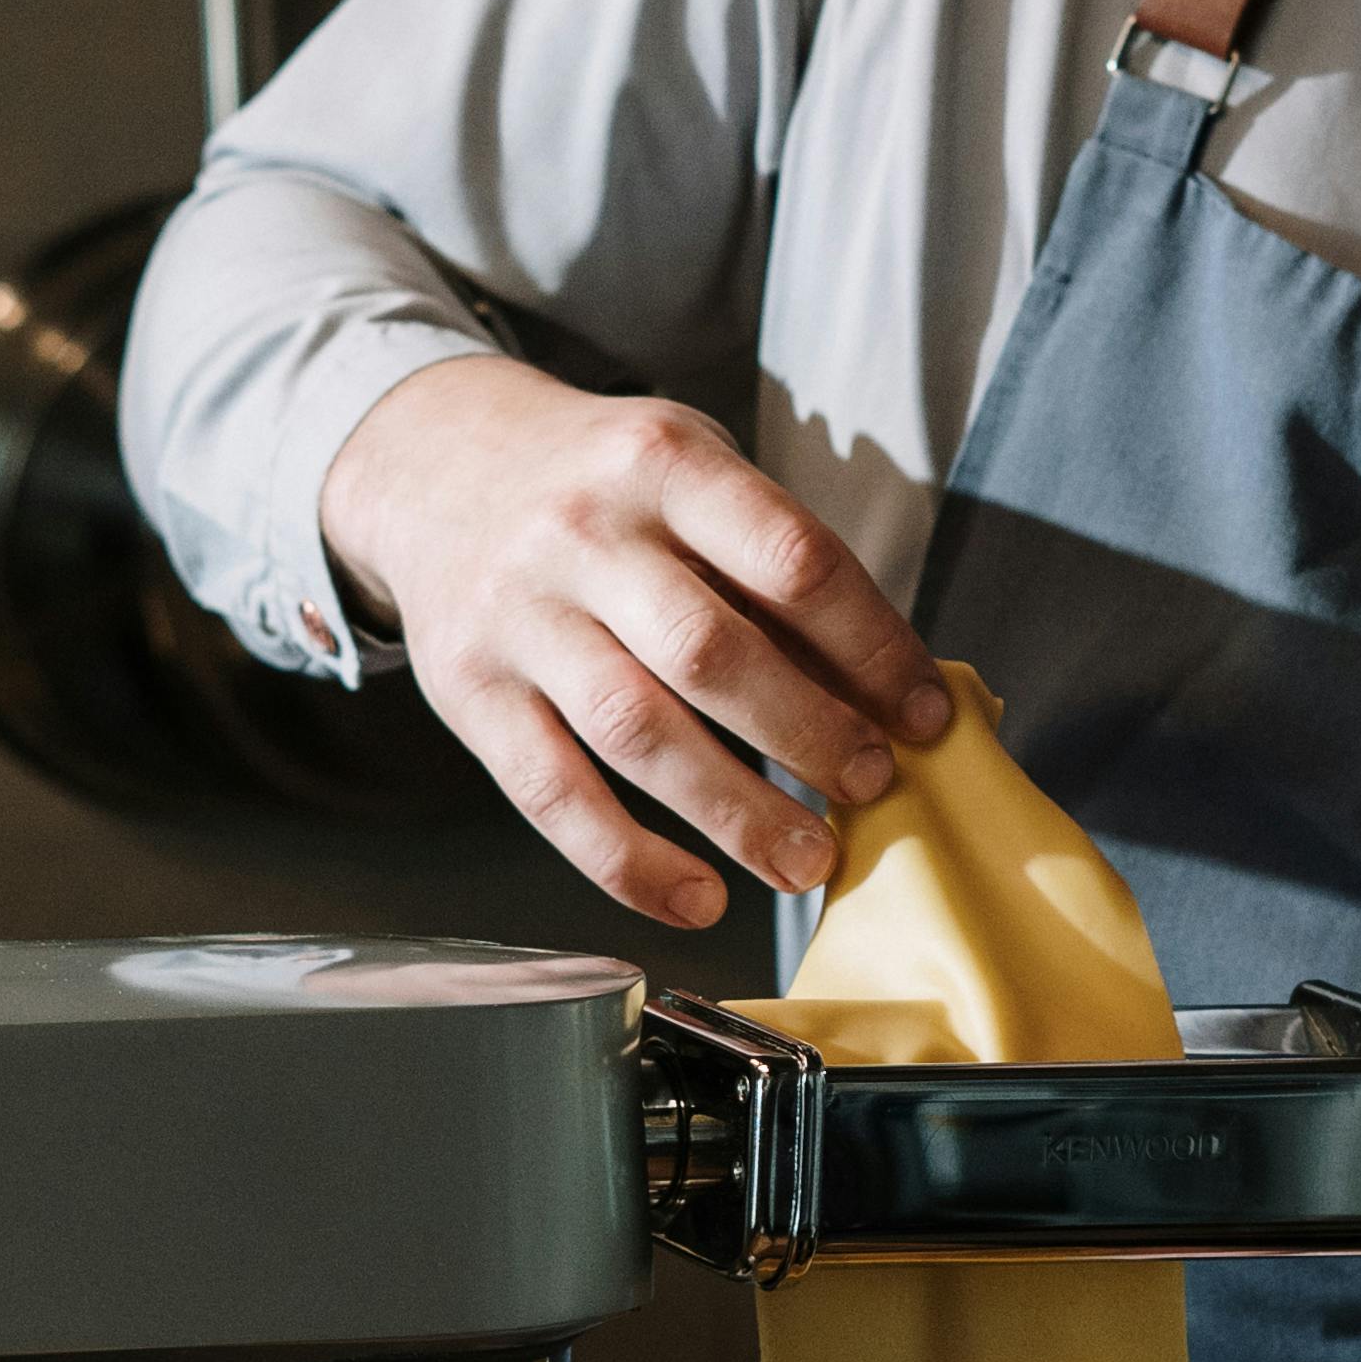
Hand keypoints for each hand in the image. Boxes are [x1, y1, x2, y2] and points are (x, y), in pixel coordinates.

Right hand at [318, 354, 953, 928]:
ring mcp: (518, 616)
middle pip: (712, 654)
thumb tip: (882, 694)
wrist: (434, 466)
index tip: (926, 715)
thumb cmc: (601, 485)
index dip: (873, 647)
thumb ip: (771, 568)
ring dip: (735, 811)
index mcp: (663, 462)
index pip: (792, 561)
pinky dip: (630, 861)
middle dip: (811, 733)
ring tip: (806, 859)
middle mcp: (584, 535)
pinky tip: (698, 899)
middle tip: (873, 788)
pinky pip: (553, 794)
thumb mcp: (692, 474)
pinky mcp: (469, 692)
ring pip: (637, 732)